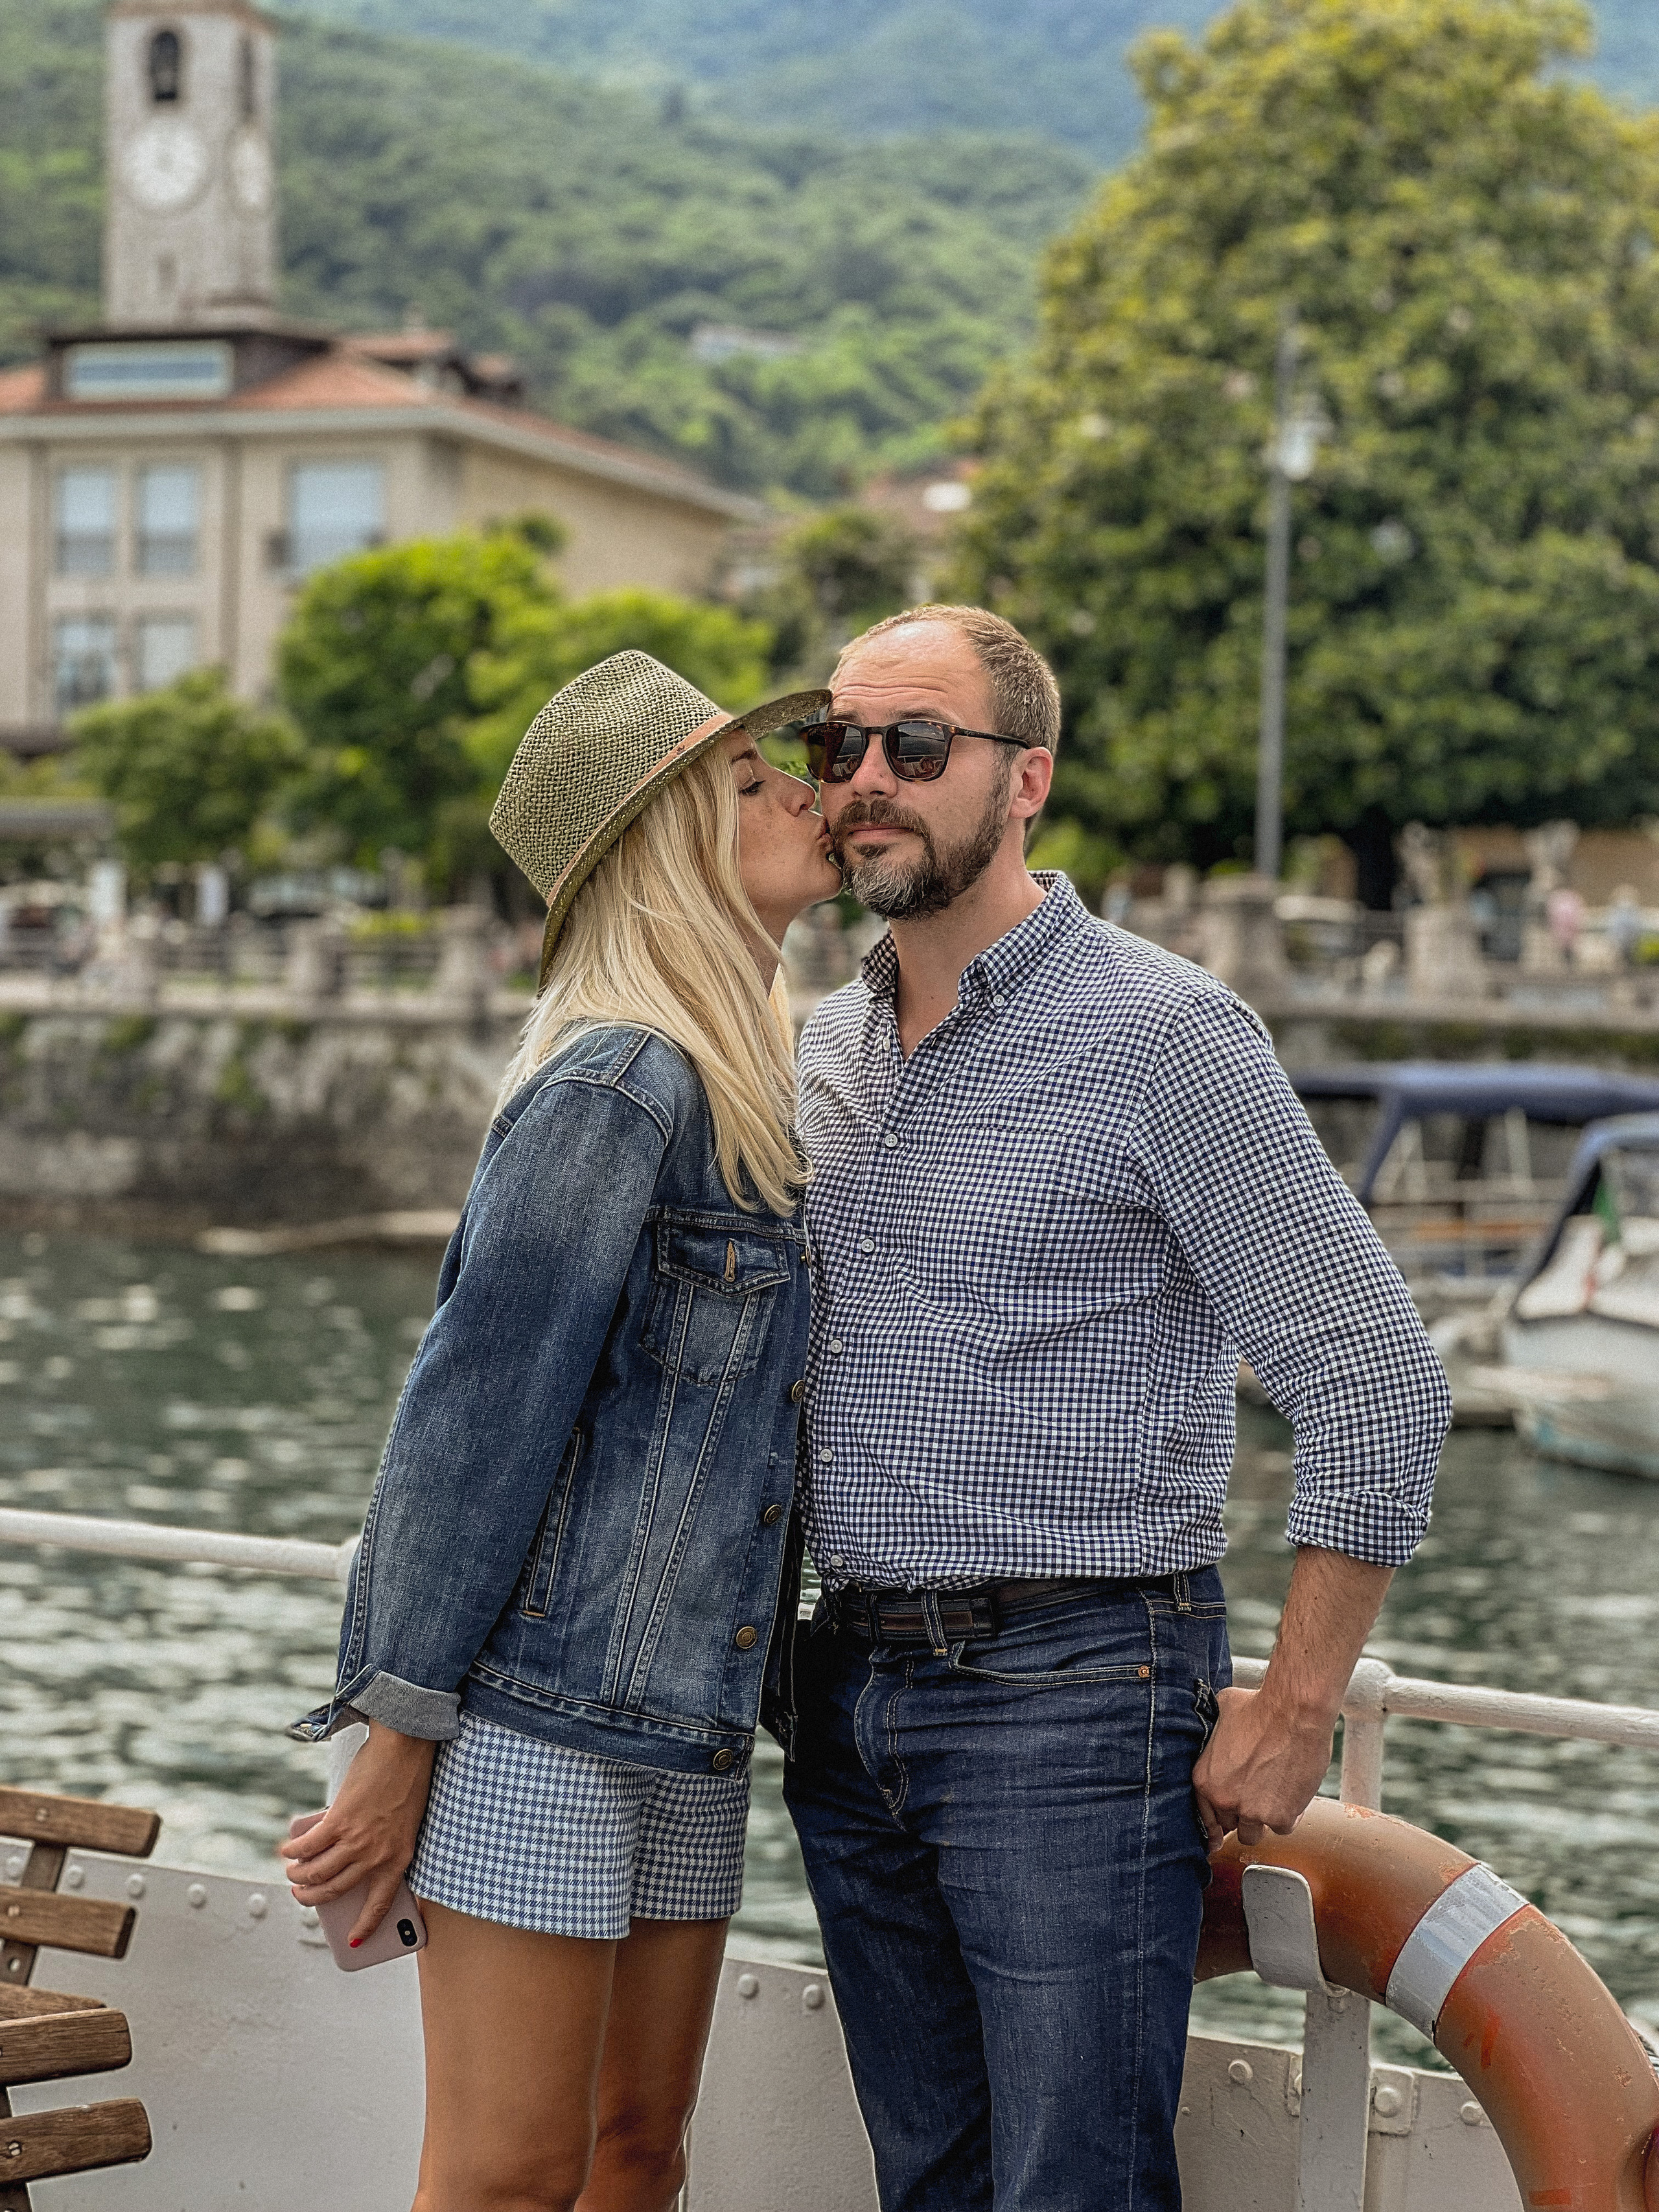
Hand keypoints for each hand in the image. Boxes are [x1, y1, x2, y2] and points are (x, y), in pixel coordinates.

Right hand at [279, 1723, 436, 1946]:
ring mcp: (357, 1840)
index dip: (366, 1926)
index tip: (356, 1941)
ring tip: (292, 1871)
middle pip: (335, 1890)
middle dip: (312, 1898)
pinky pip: (307, 1846)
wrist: (405, 1748)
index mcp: (399, 1859)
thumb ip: (380, 1845)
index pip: (381, 1904)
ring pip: (317, 1872)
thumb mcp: (403, 1823)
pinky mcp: (339, 1821)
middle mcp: (377, 1856)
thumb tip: (345, 1859)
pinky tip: (287, 1848)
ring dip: (298, 1876)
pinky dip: (292, 1851)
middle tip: (300, 1895)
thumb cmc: (406, 1781)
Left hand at [1192, 1685, 1334, 1851]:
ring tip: (1274, 1797)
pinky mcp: (1280, 1816)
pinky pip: (1282, 1828)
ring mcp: (1252, 1811)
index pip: (1205, 1814)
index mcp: (1205, 1778)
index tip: (1224, 1824)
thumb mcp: (1222, 1714)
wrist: (1294, 1711)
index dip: (1217, 1818)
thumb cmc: (1259, 1706)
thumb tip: (1218, 1731)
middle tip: (1256, 1797)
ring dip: (1263, 1820)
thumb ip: (1215, 1734)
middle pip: (1229, 1825)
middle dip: (1241, 1814)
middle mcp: (1225, 1799)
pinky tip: (1292, 1794)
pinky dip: (1288, 1815)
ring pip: (1253, 1834)